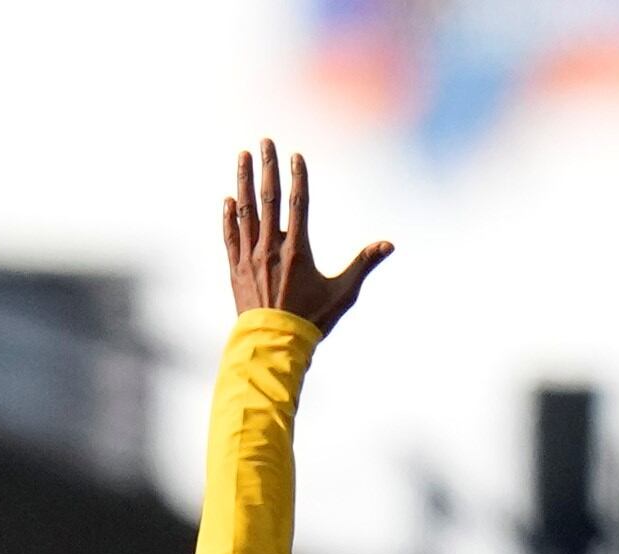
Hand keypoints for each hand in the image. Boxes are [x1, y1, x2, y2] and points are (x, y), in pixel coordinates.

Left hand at [224, 140, 390, 332]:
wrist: (274, 347)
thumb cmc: (312, 321)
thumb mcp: (343, 293)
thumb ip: (364, 264)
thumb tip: (389, 244)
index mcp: (297, 250)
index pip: (297, 203)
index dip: (297, 177)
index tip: (294, 155)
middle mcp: (271, 248)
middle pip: (269, 199)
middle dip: (267, 167)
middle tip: (264, 142)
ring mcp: (250, 258)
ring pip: (246, 211)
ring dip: (243, 181)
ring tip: (242, 156)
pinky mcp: (237, 270)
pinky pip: (230, 237)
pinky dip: (230, 216)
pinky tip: (228, 199)